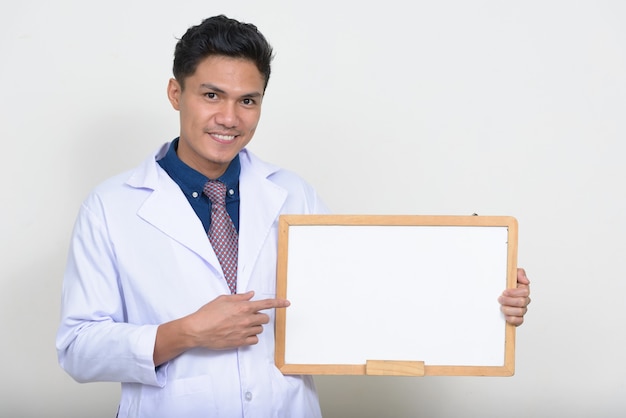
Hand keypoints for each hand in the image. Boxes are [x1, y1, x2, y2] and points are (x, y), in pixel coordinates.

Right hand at [153, 291, 289, 365]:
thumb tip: (251, 295)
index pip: (266, 304)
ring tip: (241, 326)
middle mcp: (246, 319)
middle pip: (265, 319)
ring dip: (254, 327)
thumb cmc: (207, 313)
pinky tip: (242, 334)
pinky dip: (250, 338)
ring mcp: (244, 332)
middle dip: (260, 317)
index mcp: (243, 307)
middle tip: (249, 317)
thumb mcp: (222, 299)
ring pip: (259, 330)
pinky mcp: (240, 342)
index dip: (279, 303)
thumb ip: (239, 297)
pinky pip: (254, 341)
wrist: (197, 330)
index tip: (287, 303)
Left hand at [498, 268, 530, 325]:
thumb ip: (519, 273)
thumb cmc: (504, 285)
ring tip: (501, 307)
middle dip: (508, 301)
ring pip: (520, 312)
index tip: (504, 292)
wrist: (495, 294)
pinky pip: (519, 321)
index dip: (514, 292)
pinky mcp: (518, 318)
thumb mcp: (510, 274)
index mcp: (523, 290)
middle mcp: (524, 300)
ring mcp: (522, 310)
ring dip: (508, 309)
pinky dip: (511, 319)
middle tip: (500, 299)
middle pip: (522, 302)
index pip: (525, 291)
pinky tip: (505, 315)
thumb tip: (526, 281)